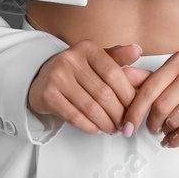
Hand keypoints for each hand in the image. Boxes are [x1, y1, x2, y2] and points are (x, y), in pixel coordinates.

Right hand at [27, 41, 145, 134]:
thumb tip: (137, 50)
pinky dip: (89, 127)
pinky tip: (96, 128)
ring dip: (106, 123)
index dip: (127, 95)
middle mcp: (70, 59)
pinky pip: (75, 117)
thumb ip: (118, 57)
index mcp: (87, 49)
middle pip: (104, 93)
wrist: (42, 78)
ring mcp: (57, 77)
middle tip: (124, 123)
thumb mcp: (96, 60)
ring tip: (113, 128)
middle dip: (118, 113)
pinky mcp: (47, 95)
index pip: (114, 74)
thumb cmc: (75, 71)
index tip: (134, 107)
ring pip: (91, 108)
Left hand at [119, 52, 178, 148]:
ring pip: (175, 119)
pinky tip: (172, 140)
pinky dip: (176, 139)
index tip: (126, 126)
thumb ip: (149, 78)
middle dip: (152, 124)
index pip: (149, 88)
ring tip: (166, 132)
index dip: (135, 110)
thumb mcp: (175, 76)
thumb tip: (123, 76)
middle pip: (161, 106)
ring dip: (166, 132)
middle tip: (152, 129)